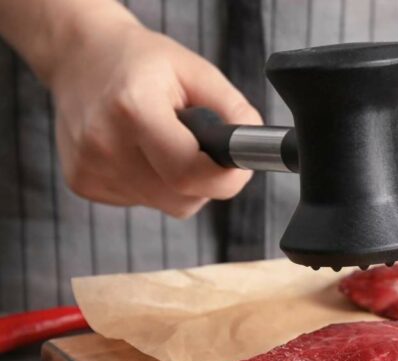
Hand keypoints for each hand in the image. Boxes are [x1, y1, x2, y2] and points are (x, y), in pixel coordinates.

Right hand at [48, 14, 260, 217]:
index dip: (224, 177)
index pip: (190, 173)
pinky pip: (144, 201)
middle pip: (183, 197)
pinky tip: (139, 151)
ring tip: (161, 141)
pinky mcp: (83, 183)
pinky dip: (153, 184)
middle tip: (195, 142)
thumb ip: (234, 111)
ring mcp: (90, 168)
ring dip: (178, 182)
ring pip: (167, 204)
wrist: (82, 58)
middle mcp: (105, 143)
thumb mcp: (198, 71)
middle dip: (203, 178)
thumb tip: (254, 150)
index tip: (235, 164)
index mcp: (133, 108)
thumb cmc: (145, 63)